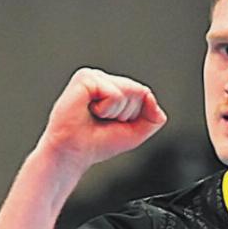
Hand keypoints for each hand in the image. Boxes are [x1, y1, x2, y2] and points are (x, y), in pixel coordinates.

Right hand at [37, 68, 167, 172]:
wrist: (74, 152)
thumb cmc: (98, 143)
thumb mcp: (136, 132)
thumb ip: (153, 117)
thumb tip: (151, 97)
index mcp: (114, 87)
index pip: (143, 94)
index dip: (134, 115)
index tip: (114, 124)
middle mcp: (104, 79)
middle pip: (139, 91)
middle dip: (126, 114)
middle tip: (103, 121)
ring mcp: (94, 76)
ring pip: (129, 91)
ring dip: (116, 112)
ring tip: (96, 116)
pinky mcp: (85, 78)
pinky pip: (114, 94)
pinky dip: (106, 109)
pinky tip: (89, 111)